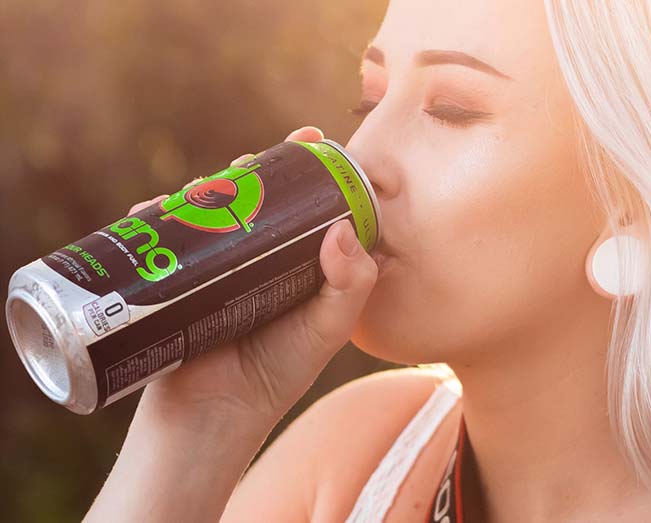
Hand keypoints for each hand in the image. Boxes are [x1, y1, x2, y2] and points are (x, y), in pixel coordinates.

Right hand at [130, 126, 378, 433]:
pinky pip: (163, 239)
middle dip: (250, 172)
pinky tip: (152, 209)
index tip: (311, 140)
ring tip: (203, 184)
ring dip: (202, 187)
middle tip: (251, 162)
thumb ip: (351, 285)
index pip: (304, 208)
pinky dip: (155, 218)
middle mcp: (256, 261)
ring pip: (207, 211)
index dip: (308, 174)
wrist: (213, 416)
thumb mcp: (326, 329)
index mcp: (296, 266)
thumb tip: (343, 228)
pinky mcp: (175, 280)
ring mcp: (214, 269)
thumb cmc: (278, 374)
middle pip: (252, 200)